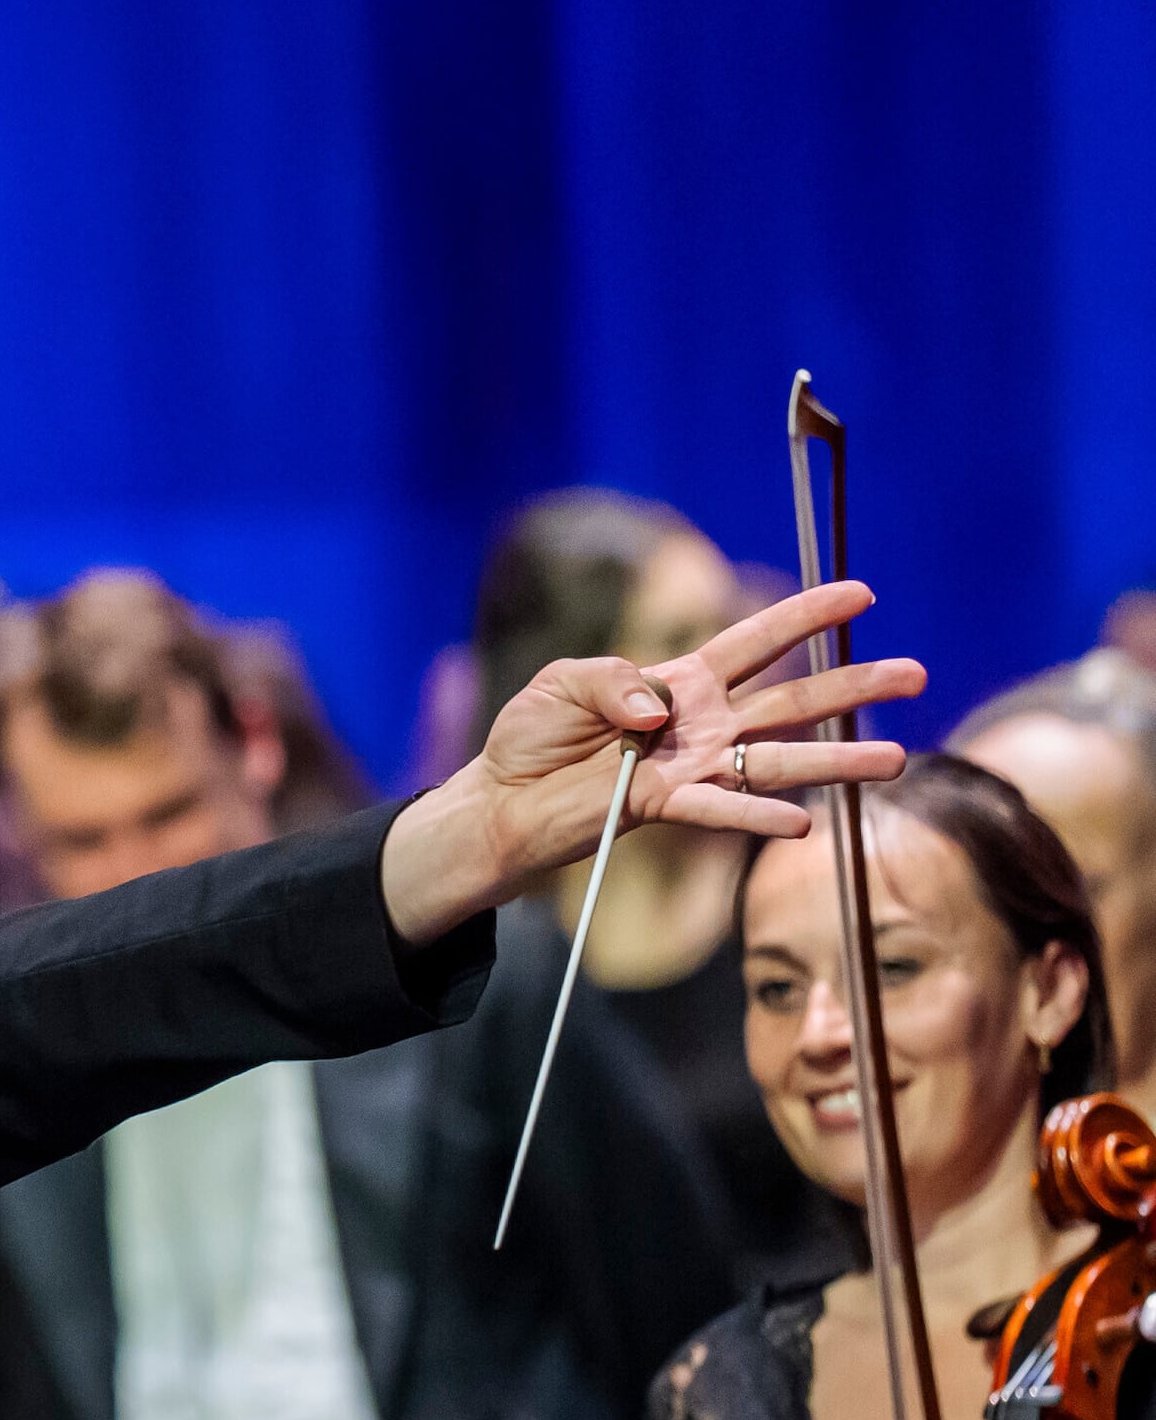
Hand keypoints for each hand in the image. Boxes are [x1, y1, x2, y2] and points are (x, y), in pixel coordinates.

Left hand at [380, 579, 921, 942]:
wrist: (504, 799)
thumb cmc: (534, 735)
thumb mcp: (562, 682)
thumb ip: (612, 680)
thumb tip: (660, 710)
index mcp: (680, 679)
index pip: (755, 641)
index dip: (805, 616)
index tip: (861, 595)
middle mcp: (700, 722)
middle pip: (791, 700)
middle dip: (853, 686)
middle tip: (915, 674)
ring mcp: (691, 765)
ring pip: (776, 759)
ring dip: (834, 760)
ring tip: (894, 759)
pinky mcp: (666, 806)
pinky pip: (722, 811)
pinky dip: (759, 818)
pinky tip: (804, 823)